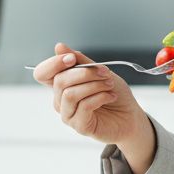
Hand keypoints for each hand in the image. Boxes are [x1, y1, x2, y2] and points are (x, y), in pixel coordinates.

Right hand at [31, 42, 152, 148]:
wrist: (130, 115)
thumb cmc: (114, 92)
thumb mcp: (99, 71)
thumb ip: (80, 61)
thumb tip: (59, 47)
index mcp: (62, 84)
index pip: (42, 73)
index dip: (53, 64)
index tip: (72, 58)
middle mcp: (61, 100)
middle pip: (60, 81)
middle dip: (85, 73)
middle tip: (105, 72)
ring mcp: (68, 114)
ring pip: (70, 94)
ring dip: (94, 85)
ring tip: (109, 85)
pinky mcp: (79, 126)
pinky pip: (84, 106)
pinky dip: (100, 97)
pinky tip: (111, 96)